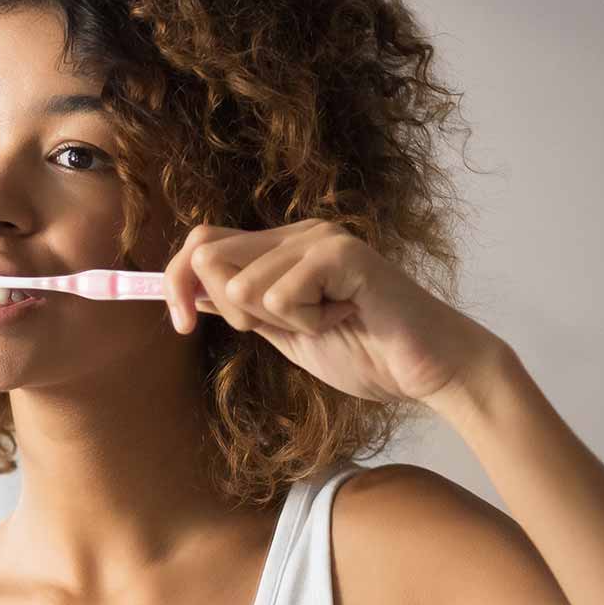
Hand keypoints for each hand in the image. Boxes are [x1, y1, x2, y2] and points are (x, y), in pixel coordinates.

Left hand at [163, 219, 503, 405]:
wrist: (427, 371)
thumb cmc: (365, 353)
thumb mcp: (283, 331)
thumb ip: (242, 307)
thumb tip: (188, 291)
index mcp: (280, 248)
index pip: (201, 243)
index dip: (176, 282)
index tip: (183, 325)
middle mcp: (297, 233)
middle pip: (208, 255)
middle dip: (232, 309)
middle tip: (285, 326)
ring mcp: (321, 238)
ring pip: (242, 284)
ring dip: (281, 322)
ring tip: (329, 320)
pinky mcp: (342, 253)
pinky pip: (280, 295)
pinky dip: (307, 323)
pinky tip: (346, 316)